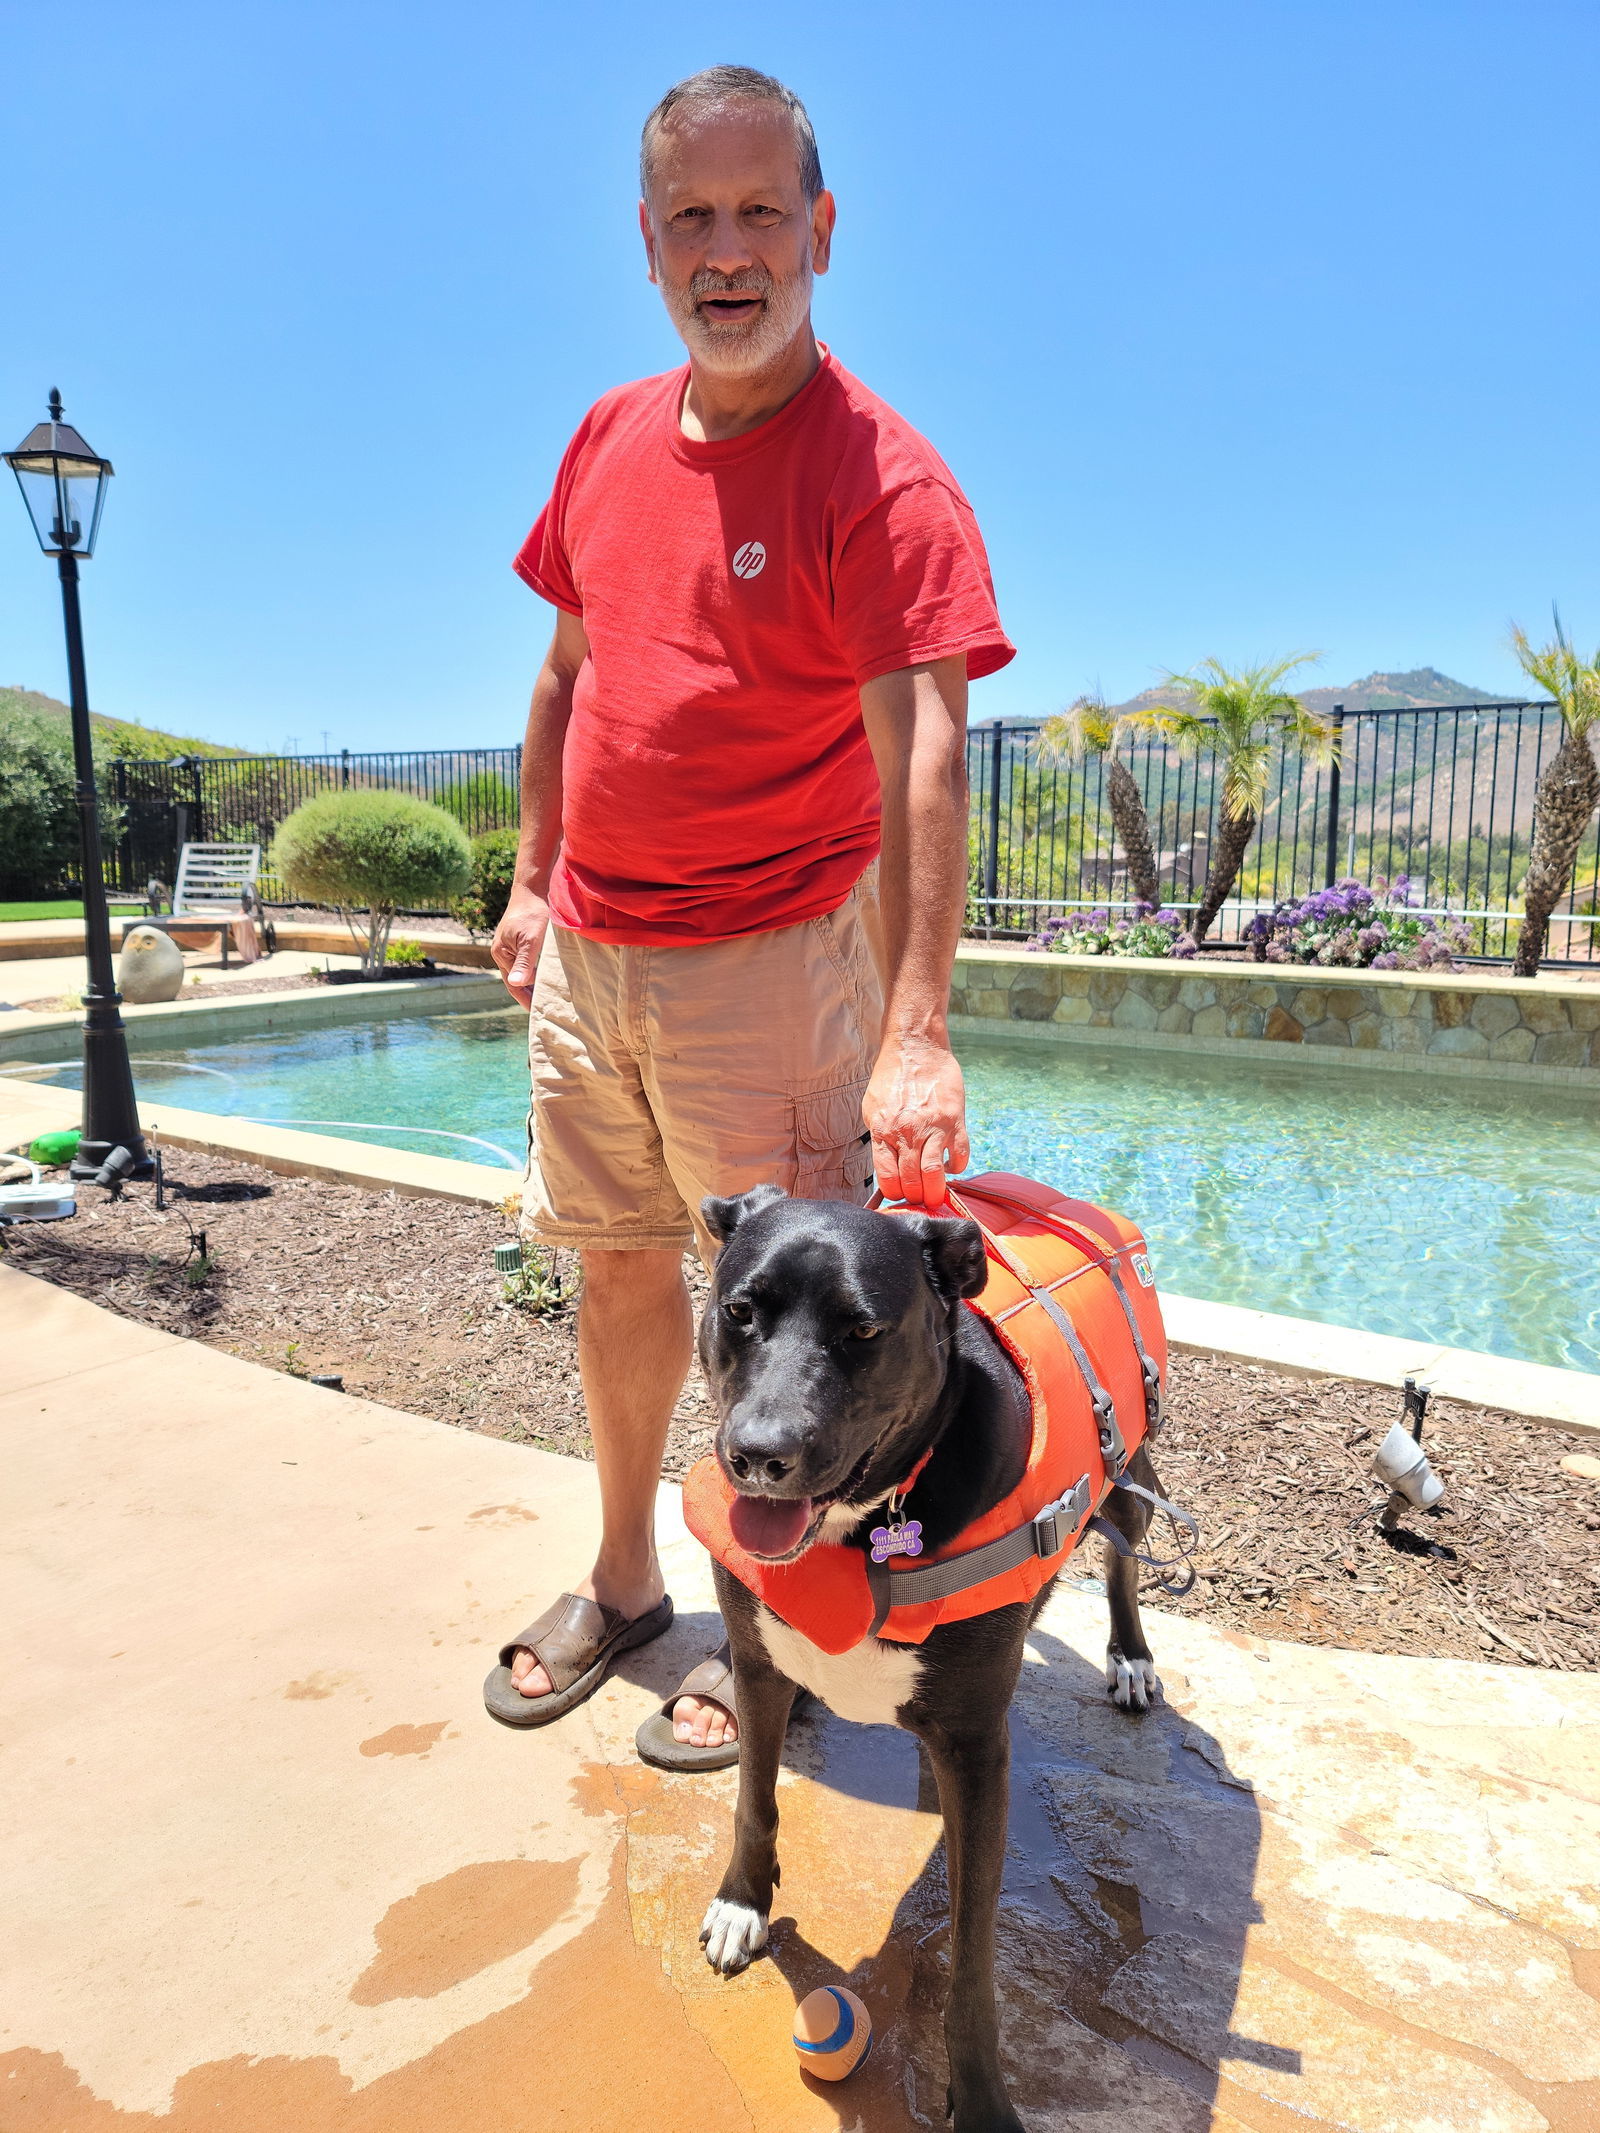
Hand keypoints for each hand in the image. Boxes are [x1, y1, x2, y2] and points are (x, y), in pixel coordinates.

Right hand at [492, 885, 551, 1008]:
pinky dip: (534, 971)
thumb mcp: (531, 940)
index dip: (526, 1000)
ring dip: (532, 983)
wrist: (533, 889)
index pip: (513, 984)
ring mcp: (509, 945)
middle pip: (516, 980)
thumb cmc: (533, 913)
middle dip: (528, 994)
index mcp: (502, 954)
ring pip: (521, 971)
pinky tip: (544, 975)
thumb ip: (524, 963)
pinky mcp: (518, 939)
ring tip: (546, 996)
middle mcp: (502, 952)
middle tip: (544, 1009)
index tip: (537, 1013)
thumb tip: (517, 984)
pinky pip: (525, 961)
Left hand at [862, 1033, 969, 1208]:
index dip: (895, 1195)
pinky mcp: (955, 1119)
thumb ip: (879, 1137)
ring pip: (934, 1174)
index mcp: (884, 1132)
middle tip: (922, 1200)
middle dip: (917, 1198)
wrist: (915, 1046)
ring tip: (937, 1194)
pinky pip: (960, 1154)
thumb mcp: (872, 1108)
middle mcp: (907, 1133)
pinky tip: (952, 1165)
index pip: (888, 1180)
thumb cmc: (891, 1076)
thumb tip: (886, 1165)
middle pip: (912, 1182)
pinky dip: (957, 1166)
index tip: (901, 1196)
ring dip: (936, 1190)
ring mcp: (933, 1127)